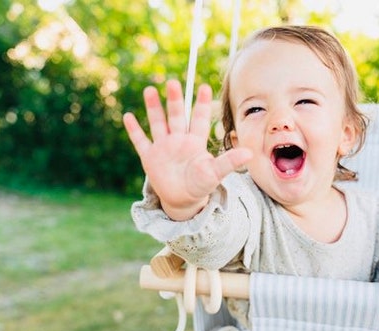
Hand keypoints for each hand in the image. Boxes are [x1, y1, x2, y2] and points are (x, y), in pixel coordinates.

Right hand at [122, 80, 251, 220]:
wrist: (183, 200)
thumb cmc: (202, 185)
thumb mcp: (215, 173)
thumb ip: (229, 162)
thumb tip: (250, 153)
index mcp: (195, 141)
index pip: (199, 118)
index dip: (201, 104)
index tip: (204, 86)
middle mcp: (179, 140)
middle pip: (177, 116)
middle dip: (175, 100)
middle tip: (173, 83)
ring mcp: (163, 147)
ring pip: (158, 123)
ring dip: (153, 108)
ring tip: (150, 89)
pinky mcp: (150, 157)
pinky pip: (141, 141)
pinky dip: (134, 130)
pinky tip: (128, 116)